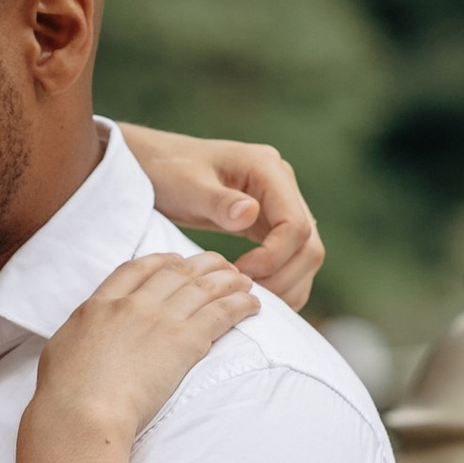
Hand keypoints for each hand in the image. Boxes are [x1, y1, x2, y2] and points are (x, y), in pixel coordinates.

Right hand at [34, 252, 257, 442]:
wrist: (82, 412)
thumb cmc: (63, 395)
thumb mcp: (62, 350)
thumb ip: (82, 333)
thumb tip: (87, 335)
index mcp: (100, 304)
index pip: (135, 269)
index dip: (161, 261)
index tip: (176, 260)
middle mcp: (132, 304)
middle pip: (176, 272)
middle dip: (203, 265)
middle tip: (221, 265)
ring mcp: (160, 320)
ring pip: (203, 287)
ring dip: (229, 281)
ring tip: (246, 282)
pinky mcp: (185, 341)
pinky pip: (221, 314)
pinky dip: (240, 305)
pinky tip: (252, 305)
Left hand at [117, 127, 323, 307]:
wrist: (154, 164)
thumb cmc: (167, 171)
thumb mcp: (186, 185)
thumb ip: (217, 201)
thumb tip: (250, 214)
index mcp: (268, 169)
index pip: (295, 225)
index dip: (274, 258)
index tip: (240, 273)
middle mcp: (282, 185)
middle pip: (308, 244)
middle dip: (284, 278)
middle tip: (247, 295)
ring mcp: (280, 204)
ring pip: (305, 255)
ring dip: (286, 284)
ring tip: (248, 299)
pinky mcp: (270, 222)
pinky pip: (290, 258)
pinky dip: (281, 281)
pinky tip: (253, 294)